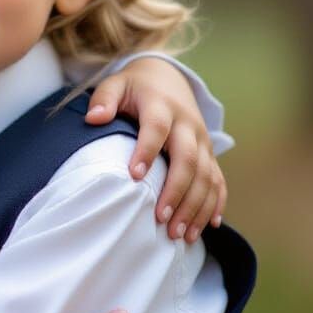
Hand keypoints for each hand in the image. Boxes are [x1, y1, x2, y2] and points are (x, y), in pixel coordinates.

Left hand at [84, 57, 226, 241]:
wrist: (168, 78)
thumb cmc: (135, 87)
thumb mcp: (116, 84)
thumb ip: (104, 99)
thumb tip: (93, 117)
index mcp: (162, 106)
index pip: (156, 129)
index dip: (147, 151)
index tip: (134, 176)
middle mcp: (187, 124)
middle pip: (188, 159)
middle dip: (176, 191)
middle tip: (160, 219)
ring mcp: (202, 140)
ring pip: (206, 175)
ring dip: (196, 206)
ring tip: (179, 234)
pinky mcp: (210, 153)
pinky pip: (218, 180)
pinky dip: (216, 203)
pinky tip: (208, 226)